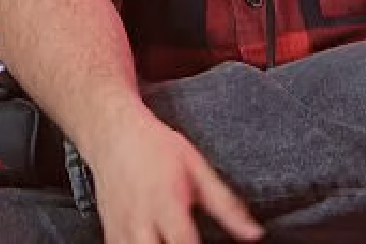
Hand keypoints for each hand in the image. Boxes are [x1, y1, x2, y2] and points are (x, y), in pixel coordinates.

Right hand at [85, 112, 262, 243]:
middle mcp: (140, 221)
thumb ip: (227, 205)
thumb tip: (255, 233)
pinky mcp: (110, 234)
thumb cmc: (156, 147)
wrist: (112, 133)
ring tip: (173, 241)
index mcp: (166, 204)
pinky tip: (154, 242)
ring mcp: (121, 231)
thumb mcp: (197, 168)